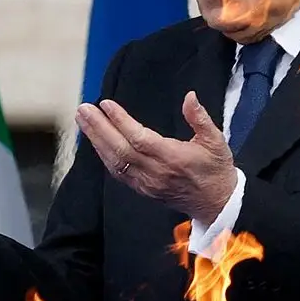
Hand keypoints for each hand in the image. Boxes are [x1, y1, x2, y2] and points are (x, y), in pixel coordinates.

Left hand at [75, 91, 237, 222]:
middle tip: (83, 109)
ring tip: (83, 120)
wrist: (216, 203)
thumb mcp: (216, 141)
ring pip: (114, 162)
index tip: (106, 104)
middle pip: (120, 150)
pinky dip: (103, 155)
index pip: (140, 139)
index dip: (120, 121)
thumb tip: (189, 96)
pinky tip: (95, 140)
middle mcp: (156, 173)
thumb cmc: (216, 169)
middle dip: (99, 128)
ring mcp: (147, 183)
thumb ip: (200, 118)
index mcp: (173, 158)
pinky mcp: (142, 190)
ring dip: (96, 140)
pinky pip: (117, 172)